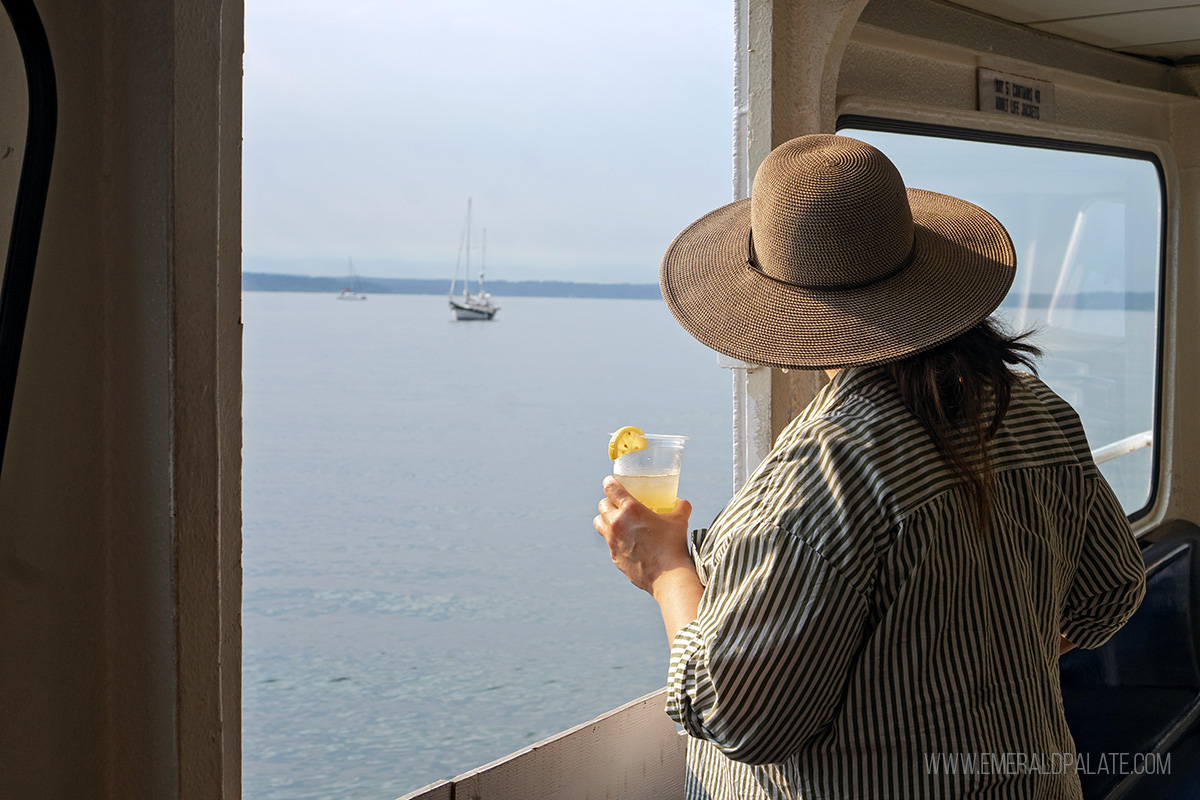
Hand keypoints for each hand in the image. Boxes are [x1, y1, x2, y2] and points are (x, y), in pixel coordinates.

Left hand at [594, 476, 692, 594]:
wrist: (668, 577)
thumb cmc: (673, 545)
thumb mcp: (679, 520)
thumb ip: (680, 506)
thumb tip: (681, 502)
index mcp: (630, 509)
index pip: (610, 488)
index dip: (609, 482)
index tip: (611, 482)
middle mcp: (617, 523)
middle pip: (602, 504)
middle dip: (609, 501)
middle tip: (618, 503)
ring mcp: (612, 541)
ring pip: (599, 523)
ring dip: (605, 519)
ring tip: (616, 521)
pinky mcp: (614, 556)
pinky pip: (608, 542)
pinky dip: (614, 539)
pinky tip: (627, 542)